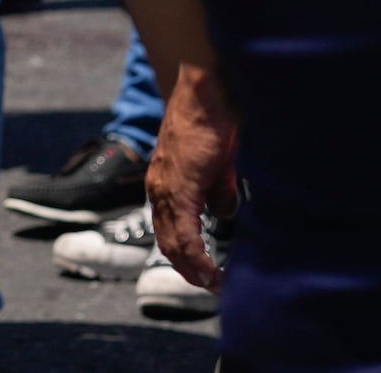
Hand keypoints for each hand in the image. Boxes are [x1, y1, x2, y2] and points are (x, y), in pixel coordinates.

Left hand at [145, 63, 236, 292]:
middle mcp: (158, 188)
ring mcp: (165, 187)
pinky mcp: (179, 186)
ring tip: (210, 284)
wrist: (205, 94)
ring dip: (191, 267)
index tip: (204, 274)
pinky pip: (184, 230)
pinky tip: (208, 270)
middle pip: (166, 240)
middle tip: (208, 286)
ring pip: (172, 240)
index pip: (169, 229)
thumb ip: (215, 190)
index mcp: (165, 183)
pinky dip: (195, 255)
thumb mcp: (216, 165)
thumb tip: (221, 213)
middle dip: (186, 268)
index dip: (184, 255)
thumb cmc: (213, 122)